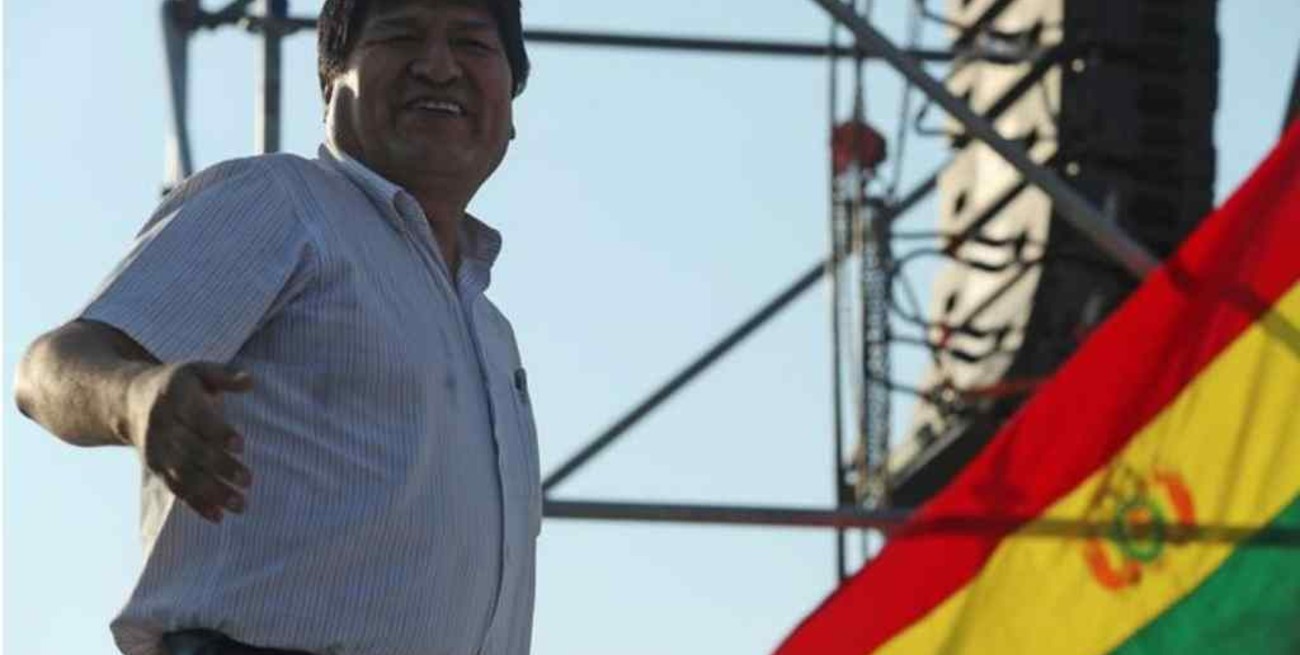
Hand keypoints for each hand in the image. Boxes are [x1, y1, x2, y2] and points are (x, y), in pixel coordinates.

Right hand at [123, 362, 253, 522]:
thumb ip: (225, 376)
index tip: (241, 445)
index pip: (198, 419)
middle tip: (248, 481)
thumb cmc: (177, 384)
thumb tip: (250, 382)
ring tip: (240, 505)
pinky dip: (196, 504)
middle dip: (221, 467)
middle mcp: (162, 427)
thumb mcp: (198, 371)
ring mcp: (157, 450)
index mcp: (175, 398)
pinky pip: (176, 488)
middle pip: (193, 450)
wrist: (129, 400)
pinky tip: (218, 517)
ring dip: (212, 492)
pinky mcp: (156, 468)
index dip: (218, 432)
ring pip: (185, 474)